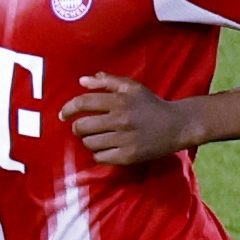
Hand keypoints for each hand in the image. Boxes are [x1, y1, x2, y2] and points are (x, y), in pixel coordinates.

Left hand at [61, 73, 194, 165]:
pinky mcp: (129, 156)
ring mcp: (124, 139)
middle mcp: (120, 120)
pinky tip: (106, 149)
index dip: (68, 109)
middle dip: (78, 128)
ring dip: (89, 141)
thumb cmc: (151, 104)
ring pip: (90, 143)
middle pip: (82, 127)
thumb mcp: (132, 87)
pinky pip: (100, 158)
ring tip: (97, 138)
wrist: (177, 125)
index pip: (83, 103)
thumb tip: (82, 81)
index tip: (63, 114)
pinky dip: (99, 154)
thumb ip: (107, 82)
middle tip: (82, 129)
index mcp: (119, 101)